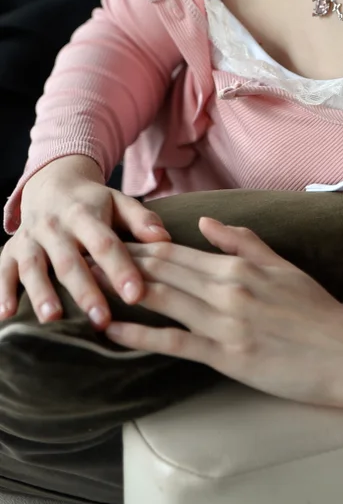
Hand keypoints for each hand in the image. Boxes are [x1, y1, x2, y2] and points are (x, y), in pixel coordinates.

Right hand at [0, 155, 171, 326]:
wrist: (50, 183)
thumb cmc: (93, 202)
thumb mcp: (119, 202)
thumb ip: (142, 220)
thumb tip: (166, 240)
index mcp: (86, 214)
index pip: (105, 243)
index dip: (120, 269)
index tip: (135, 295)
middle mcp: (55, 226)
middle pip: (70, 261)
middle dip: (85, 291)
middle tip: (101, 319)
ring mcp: (30, 238)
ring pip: (34, 267)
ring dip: (41, 293)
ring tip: (53, 318)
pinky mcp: (11, 250)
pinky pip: (3, 270)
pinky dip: (2, 292)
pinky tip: (6, 316)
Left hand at [101, 217, 342, 412]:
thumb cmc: (319, 312)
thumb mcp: (283, 266)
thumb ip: (243, 242)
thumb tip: (206, 224)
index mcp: (239, 265)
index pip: (176, 250)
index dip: (137, 245)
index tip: (107, 241)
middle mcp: (227, 288)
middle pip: (160, 269)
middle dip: (117, 263)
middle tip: (81, 258)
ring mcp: (225, 322)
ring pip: (161, 299)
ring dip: (120, 291)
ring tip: (85, 287)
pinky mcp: (227, 356)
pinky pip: (174, 342)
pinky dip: (139, 335)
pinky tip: (111, 331)